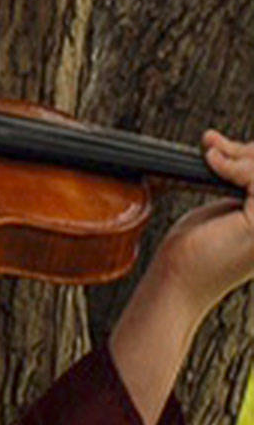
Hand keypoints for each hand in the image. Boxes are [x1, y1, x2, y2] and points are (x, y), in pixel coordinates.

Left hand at [111, 128, 253, 424]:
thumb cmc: (198, 248)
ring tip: (209, 153)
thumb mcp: (230, 207)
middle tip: (212, 145)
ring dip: (237, 156)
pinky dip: (232, 164)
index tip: (225, 146)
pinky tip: (211, 160)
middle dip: (246, 152)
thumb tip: (244, 147)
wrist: (178, 279)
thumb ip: (246, 182)